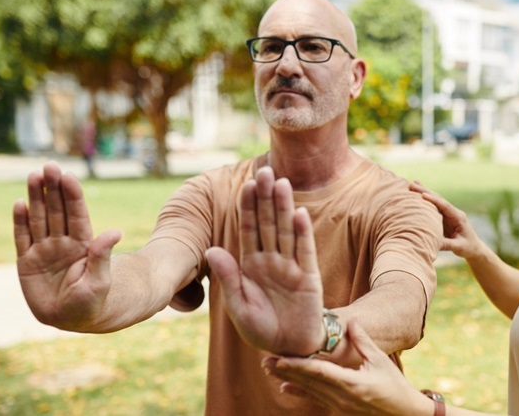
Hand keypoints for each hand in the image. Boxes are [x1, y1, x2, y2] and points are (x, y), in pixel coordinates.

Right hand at [13, 163, 120, 329]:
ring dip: (36, 198)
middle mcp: (63, 242)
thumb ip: (102, 256)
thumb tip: (116, 232)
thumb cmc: (91, 301)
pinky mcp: (26, 261)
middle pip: (57, 210)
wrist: (71, 319)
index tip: (68, 176)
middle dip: (53, 189)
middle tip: (49, 166)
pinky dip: (20, 221)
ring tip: (34, 176)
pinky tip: (19, 203)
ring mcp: (44, 250)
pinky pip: (23, 238)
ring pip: (39, 218)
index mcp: (82, 244)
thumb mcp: (100, 281)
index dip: (72, 195)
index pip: (77, 214)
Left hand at [208, 166, 324, 355]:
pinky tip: (300, 213)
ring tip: (282, 183)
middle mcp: (271, 260)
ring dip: (284, 208)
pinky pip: (305, 252)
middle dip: (266, 198)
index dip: (247, 208)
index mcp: (250, 265)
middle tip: (264, 170)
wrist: (287, 349)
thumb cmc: (260, 329)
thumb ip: (228, 277)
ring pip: (286, 231)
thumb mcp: (237, 306)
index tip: (245, 185)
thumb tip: (210, 249)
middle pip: (268, 223)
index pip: (249, 230)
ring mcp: (291, 267)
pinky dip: (303, 233)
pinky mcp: (309, 278)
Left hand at [263, 321, 432, 415]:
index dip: (298, 365)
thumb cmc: (395, 386)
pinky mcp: (339, 412)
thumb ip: (363, 342)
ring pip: (309, 391)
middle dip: (286, 371)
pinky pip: (315, 400)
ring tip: (270, 369)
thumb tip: (351, 322)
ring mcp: (339, 408)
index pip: (319, 373)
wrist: (405, 415)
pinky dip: (300, 392)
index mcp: (352, 384)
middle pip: (308, 382)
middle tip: (266, 360)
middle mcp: (342, 398)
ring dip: (289, 379)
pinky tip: (285, 387)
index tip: (281, 358)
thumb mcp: (381, 361)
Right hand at [410, 181, 484, 258]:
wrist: (473, 247)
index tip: (423, 195)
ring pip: (435, 201)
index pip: (445, 206)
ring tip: (412, 185)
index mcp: (458, 217)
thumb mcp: (459, 247)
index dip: (434, 200)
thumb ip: (447, 244)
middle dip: (426, 192)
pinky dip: (425, 200)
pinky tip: (417, 193)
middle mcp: (453, 212)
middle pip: (439, 199)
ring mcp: (448, 214)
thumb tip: (433, 243)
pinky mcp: (443, 217)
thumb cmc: (468, 247)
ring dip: (424, 193)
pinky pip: (433, 207)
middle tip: (412, 185)